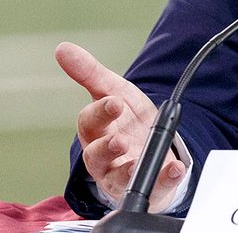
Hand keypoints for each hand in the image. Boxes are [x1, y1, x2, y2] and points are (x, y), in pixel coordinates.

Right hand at [55, 42, 186, 211]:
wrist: (150, 142)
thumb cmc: (124, 118)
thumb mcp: (111, 90)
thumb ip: (89, 72)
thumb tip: (63, 48)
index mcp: (95, 130)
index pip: (89, 122)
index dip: (100, 112)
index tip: (115, 102)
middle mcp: (104, 156)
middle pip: (96, 155)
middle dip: (106, 148)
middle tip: (119, 140)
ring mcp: (122, 175)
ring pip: (118, 179)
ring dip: (127, 171)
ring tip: (136, 163)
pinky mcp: (146, 186)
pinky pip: (154, 188)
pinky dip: (164, 179)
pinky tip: (175, 169)